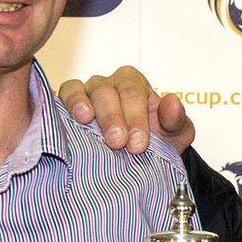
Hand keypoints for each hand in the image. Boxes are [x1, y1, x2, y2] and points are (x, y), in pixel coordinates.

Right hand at [58, 65, 195, 154]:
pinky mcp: (68, 103)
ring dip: (84, 106)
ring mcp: (87, 92)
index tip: (138, 144)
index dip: (136, 118)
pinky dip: (67, 103)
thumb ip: (176, 120)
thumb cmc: (155, 141)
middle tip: (118, 142)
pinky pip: (65, 94)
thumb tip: (172, 102)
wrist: (136, 158)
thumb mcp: (174, 135)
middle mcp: (109, 83)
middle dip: (113, 117)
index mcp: (135, 84)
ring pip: (82, 90)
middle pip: (106, 92)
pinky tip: (73, 118)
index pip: (133, 93)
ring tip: (87, 121)